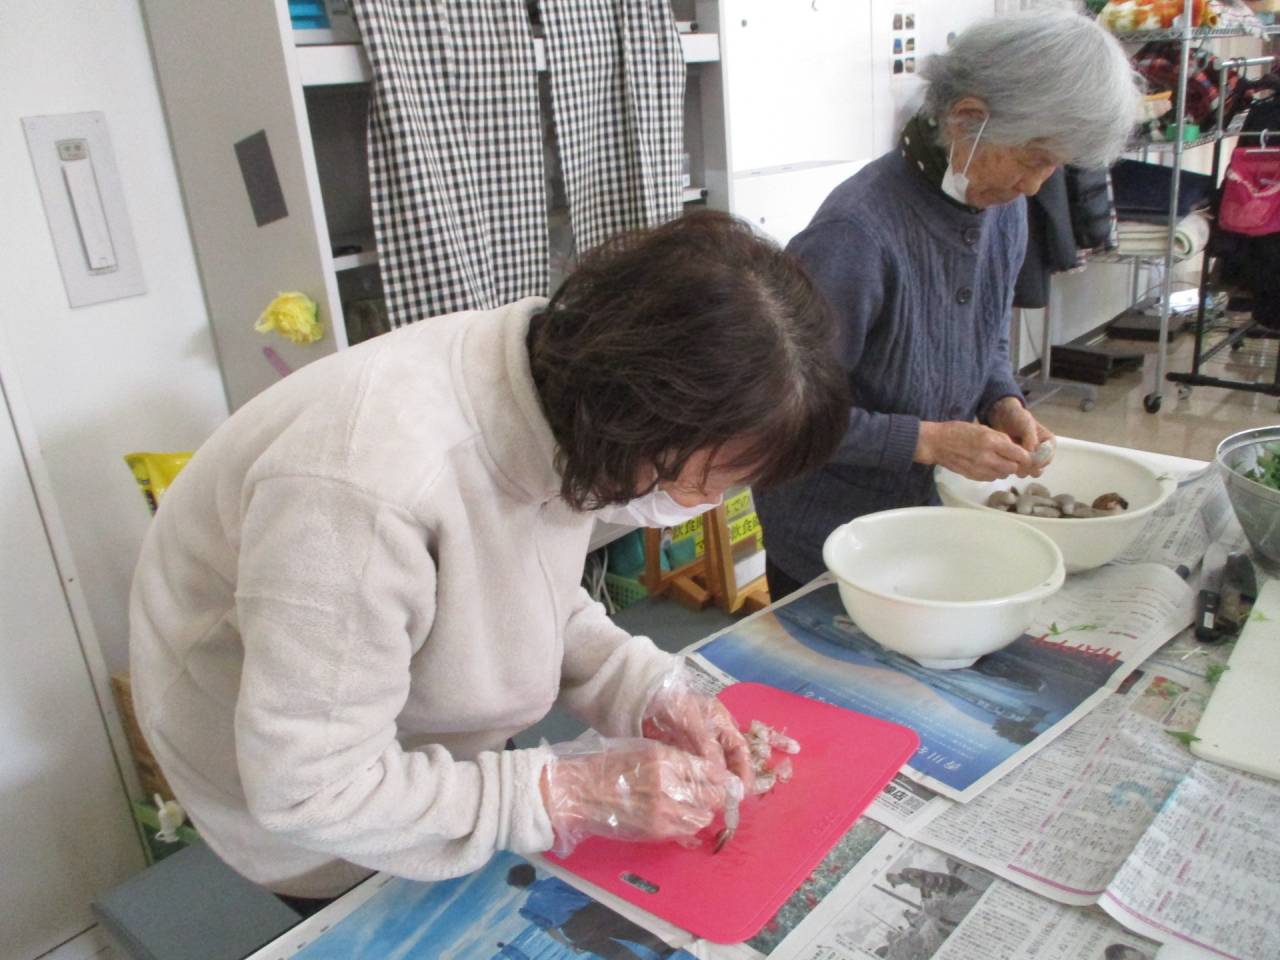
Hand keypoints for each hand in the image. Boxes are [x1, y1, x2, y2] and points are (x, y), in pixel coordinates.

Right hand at [540, 737, 728, 855]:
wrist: (579, 791)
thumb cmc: (609, 763)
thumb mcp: (644, 749)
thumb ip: (674, 759)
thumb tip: (704, 769)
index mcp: (664, 758)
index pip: (708, 769)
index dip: (720, 776)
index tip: (724, 778)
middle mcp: (668, 785)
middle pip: (711, 795)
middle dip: (716, 794)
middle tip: (713, 793)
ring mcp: (663, 812)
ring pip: (703, 816)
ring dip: (703, 811)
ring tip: (694, 805)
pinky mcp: (656, 831)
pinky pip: (686, 831)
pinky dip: (689, 825)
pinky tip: (681, 817)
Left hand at [640, 660, 754, 791]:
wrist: (644, 697)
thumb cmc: (671, 702)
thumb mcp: (692, 720)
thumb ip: (706, 745)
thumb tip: (721, 774)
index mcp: (721, 720)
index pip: (739, 748)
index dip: (744, 768)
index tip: (743, 789)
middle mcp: (713, 733)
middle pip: (729, 761)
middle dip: (730, 780)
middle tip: (728, 800)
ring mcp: (697, 743)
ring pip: (712, 768)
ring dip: (714, 783)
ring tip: (713, 800)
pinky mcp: (682, 752)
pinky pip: (695, 770)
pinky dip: (698, 781)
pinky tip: (695, 793)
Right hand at [916, 420, 1031, 480]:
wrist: (936, 443)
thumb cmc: (957, 431)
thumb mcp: (982, 428)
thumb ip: (1000, 439)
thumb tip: (1016, 449)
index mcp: (991, 441)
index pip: (1019, 455)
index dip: (1027, 457)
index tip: (1029, 456)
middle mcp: (987, 457)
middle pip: (1013, 468)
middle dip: (1016, 463)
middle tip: (1012, 457)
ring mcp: (980, 469)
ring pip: (1003, 474)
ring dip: (1005, 469)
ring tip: (997, 460)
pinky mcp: (974, 476)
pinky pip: (992, 478)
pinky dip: (994, 473)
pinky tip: (987, 465)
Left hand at [987, 398, 1055, 475]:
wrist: (1003, 417)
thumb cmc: (1017, 418)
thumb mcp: (1026, 424)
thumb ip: (1030, 438)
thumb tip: (1032, 452)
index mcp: (1049, 443)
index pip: (1046, 459)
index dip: (1035, 462)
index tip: (1023, 459)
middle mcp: (1043, 453)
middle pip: (1038, 469)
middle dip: (1027, 468)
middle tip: (1015, 462)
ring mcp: (1031, 459)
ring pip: (1029, 472)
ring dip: (1019, 470)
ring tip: (1008, 461)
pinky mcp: (1021, 462)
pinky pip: (1019, 471)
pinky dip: (1013, 469)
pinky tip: (1005, 462)